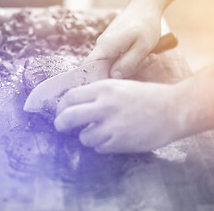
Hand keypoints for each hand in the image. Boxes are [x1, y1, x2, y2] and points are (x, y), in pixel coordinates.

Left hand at [54, 79, 186, 153]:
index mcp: (103, 89)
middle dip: (60, 123)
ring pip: (84, 137)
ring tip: (97, 132)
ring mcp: (112, 126)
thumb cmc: (146, 96)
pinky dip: (101, 145)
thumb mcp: (119, 86)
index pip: (70, 97)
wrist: (173, 110)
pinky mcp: (120, 143)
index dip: (61, 106)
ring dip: (86, 136)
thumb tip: (75, 104)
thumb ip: (97, 94)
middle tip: (61, 126)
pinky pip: (99, 148)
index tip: (61, 111)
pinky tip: (111, 138)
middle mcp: (104, 106)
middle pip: (68, 117)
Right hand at [85, 7, 161, 78]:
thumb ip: (127, 64)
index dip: (94, 79)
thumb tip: (114, 77)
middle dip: (124, 71)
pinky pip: (116, 56)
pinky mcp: (112, 42)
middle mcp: (101, 45)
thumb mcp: (142, 48)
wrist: (146, 4)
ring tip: (149, 56)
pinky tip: (144, 53)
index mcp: (105, 46)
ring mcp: (106, 43)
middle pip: (103, 68)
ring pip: (112, 63)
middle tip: (145, 62)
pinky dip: (129, 58)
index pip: (89, 68)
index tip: (109, 84)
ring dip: (130, 64)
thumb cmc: (146, 24)